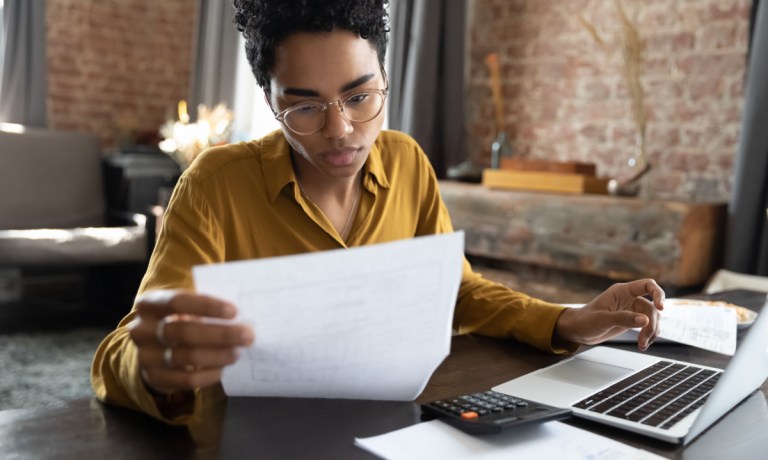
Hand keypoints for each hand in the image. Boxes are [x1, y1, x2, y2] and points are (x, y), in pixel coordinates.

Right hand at [129, 290, 254, 395]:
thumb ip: (205, 307)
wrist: (154, 351)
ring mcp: (145, 356)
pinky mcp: (154, 378)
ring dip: (218, 355)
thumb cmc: (179, 321)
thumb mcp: (185, 308)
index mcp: (149, 304)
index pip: (177, 301)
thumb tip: (244, 310)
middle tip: (248, 335)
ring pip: (187, 357)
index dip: (207, 306)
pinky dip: (209, 374)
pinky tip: (223, 369)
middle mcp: (142, 330)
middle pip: (184, 332)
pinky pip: (186, 380)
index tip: (234, 311)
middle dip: (220, 334)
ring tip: (237, 352)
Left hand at [555, 278, 664, 350]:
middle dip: (651, 324)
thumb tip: (644, 320)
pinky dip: (648, 335)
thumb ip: (623, 319)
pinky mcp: (631, 321)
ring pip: (651, 318)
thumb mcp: (603, 320)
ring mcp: (631, 310)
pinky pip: (647, 326)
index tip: (661, 308)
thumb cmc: (585, 321)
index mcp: (622, 291)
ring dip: (651, 332)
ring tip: (642, 345)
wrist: (578, 331)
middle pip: (652, 307)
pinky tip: (643, 344)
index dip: (658, 294)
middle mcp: (629, 299)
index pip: (647, 285)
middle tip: (644, 339)